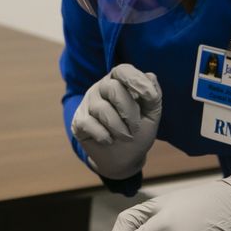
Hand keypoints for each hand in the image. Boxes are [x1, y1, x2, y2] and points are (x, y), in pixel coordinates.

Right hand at [71, 64, 161, 178]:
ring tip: (125, 137)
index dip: (135, 79)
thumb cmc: (137, 132)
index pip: (122, 70)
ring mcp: (87, 104)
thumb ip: (153, 97)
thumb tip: (151, 76)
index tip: (149, 96)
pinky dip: (103, 136)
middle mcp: (101, 89)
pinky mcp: (78, 121)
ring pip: (101, 108)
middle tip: (135, 128)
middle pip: (112, 88)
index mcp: (119, 83)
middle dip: (128, 111)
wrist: (123, 159)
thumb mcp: (151, 116)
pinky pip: (89, 124)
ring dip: (119, 128)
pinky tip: (108, 140)